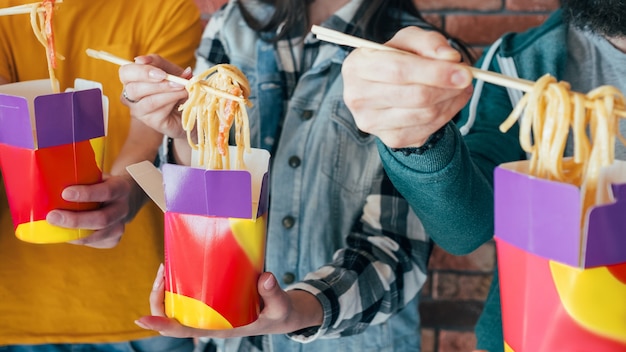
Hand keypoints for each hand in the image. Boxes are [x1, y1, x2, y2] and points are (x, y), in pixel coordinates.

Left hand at [46, 174, 144, 248]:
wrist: (125, 198)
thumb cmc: (101, 185)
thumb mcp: (97, 178)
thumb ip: (81, 182)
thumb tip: (48, 187)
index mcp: (121, 188)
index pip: (107, 192)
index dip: (86, 194)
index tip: (65, 193)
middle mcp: (124, 208)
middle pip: (102, 219)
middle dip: (75, 220)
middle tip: (52, 217)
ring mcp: (121, 225)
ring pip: (98, 235)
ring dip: (74, 234)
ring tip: (54, 228)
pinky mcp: (114, 239)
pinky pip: (94, 242)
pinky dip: (77, 239)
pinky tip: (66, 233)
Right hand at [119, 54, 192, 139]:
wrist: (193, 109)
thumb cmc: (179, 89)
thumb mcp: (173, 71)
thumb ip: (161, 64)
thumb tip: (143, 59)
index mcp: (133, 79)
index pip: (126, 72)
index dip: (141, 71)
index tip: (161, 73)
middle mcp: (131, 96)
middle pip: (132, 88)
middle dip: (155, 83)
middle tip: (176, 81)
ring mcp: (139, 111)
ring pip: (147, 101)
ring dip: (168, 93)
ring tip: (183, 88)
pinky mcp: (151, 122)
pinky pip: (158, 111)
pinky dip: (172, 102)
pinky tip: (181, 99)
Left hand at [135, 265, 323, 337]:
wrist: (281, 313)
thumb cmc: (277, 313)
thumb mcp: (279, 306)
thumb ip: (272, 293)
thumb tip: (266, 277)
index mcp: (219, 327)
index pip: (183, 329)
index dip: (161, 324)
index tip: (141, 319)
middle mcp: (208, 319)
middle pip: (171, 314)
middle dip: (159, 294)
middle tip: (163, 269)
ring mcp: (208, 309)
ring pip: (176, 302)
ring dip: (166, 285)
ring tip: (167, 263)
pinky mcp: (213, 297)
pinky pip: (188, 291)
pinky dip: (179, 279)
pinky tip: (180, 263)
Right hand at [342, 26, 473, 148]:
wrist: (386, 88)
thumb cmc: (396, 59)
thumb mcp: (409, 41)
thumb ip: (429, 42)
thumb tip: (450, 58)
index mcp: (356, 66)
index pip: (398, 71)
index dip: (434, 72)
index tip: (463, 72)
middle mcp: (357, 97)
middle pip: (414, 96)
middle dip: (447, 87)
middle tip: (467, 78)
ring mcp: (371, 122)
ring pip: (425, 114)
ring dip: (451, 100)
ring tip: (460, 86)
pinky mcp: (389, 139)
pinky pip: (427, 129)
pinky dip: (447, 114)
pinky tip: (451, 101)